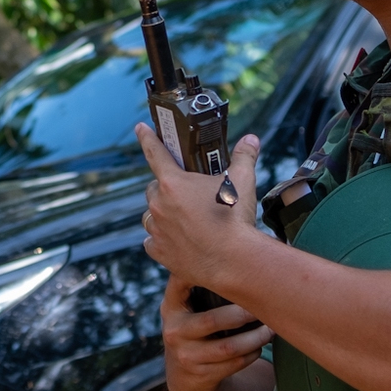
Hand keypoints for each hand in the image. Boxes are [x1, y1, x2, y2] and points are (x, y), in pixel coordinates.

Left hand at [138, 127, 262, 289]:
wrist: (234, 261)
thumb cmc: (235, 220)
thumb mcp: (243, 181)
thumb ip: (244, 156)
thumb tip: (251, 140)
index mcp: (173, 183)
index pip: (155, 153)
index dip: (147, 138)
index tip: (140, 128)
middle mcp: (159, 205)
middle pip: (155, 188)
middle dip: (167, 188)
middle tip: (188, 194)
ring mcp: (157, 230)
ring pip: (152, 215)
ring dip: (163, 214)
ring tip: (186, 218)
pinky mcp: (160, 252)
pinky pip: (153, 241)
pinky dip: (162, 239)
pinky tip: (179, 240)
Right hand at [161, 272, 272, 390]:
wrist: (184, 377)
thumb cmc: (195, 330)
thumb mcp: (186, 310)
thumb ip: (199, 285)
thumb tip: (238, 253)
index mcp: (170, 307)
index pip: (181, 283)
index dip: (200, 274)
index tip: (229, 267)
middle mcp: (173, 331)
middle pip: (213, 320)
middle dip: (243, 314)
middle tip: (264, 307)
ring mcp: (186, 355)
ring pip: (228, 347)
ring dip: (255, 338)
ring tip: (270, 330)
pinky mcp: (200, 375)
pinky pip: (233, 364)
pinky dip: (251, 354)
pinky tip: (260, 346)